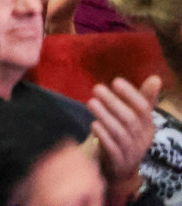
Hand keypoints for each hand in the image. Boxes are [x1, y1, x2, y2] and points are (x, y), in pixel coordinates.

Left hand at [84, 76, 159, 202]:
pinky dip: (103, 135)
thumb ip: (143, 98)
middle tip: (96, 88)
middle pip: (130, 119)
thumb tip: (156, 78)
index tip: (115, 81)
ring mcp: (131, 152)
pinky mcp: (118, 161)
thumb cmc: (126, 135)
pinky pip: (112, 148)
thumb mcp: (135, 118)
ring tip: (91, 102)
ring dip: (105, 116)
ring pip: (120, 133)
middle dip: (113, 102)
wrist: (119, 168)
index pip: (144, 108)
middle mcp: (142, 139)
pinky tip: (93, 124)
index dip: (131, 94)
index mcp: (149, 126)